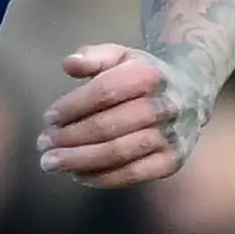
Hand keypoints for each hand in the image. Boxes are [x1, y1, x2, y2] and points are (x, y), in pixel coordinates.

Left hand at [39, 44, 206, 188]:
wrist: (191, 89)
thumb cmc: (141, 74)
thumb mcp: (120, 55)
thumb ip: (93, 56)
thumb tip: (69, 64)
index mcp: (149, 74)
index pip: (105, 92)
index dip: (73, 106)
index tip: (49, 118)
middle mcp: (164, 105)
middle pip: (109, 126)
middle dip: (70, 138)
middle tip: (42, 145)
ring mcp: (171, 136)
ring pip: (119, 153)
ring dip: (81, 160)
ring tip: (52, 163)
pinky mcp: (173, 160)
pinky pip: (134, 174)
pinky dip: (103, 178)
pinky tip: (78, 175)